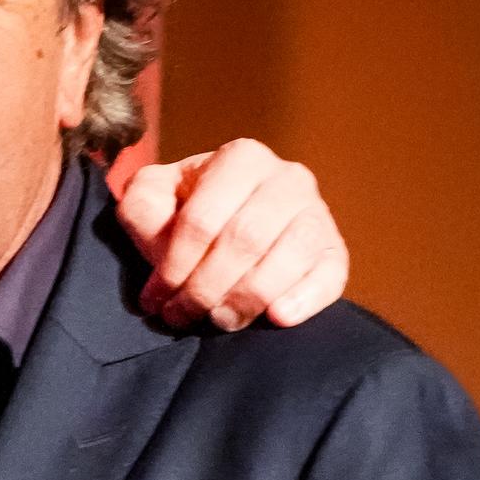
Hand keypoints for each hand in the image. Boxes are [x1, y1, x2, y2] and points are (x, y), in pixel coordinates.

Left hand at [110, 139, 347, 331]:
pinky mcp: (335, 250)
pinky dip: (303, 299)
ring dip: (245, 300)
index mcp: (240, 158)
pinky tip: (276, 317)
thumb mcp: (154, 197)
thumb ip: (144, 208)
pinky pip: (328, 277)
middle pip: (244, 241)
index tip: (155, 298)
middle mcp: (287, 178)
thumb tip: (161, 244)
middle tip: (181, 315)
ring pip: (286, 260)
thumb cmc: (188, 208)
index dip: (174, 266)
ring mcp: (317, 213)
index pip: (203, 219)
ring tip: (217, 320)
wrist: (235, 218)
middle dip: (205, 288)